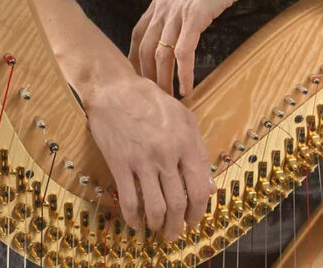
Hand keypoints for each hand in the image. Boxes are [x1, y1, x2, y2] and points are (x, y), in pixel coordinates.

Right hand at [81, 75, 216, 240]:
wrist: (114, 90)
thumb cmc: (151, 100)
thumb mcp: (183, 117)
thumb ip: (198, 149)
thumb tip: (208, 185)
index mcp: (186, 141)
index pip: (198, 189)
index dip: (198, 211)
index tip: (194, 220)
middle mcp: (166, 154)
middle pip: (177, 204)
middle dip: (177, 225)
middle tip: (174, 233)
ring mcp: (142, 161)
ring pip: (155, 207)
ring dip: (158, 225)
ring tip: (157, 229)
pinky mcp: (120, 164)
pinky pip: (129, 201)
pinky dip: (133, 219)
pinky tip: (136, 223)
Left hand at [128, 0, 259, 97]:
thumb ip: (183, 0)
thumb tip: (184, 18)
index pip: (139, 32)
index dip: (134, 56)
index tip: (136, 76)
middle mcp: (164, 4)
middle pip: (144, 47)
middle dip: (145, 75)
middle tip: (148, 97)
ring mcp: (178, 10)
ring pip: (160, 53)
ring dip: (162, 80)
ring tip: (166, 100)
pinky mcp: (195, 15)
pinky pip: (184, 52)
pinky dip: (183, 73)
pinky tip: (187, 88)